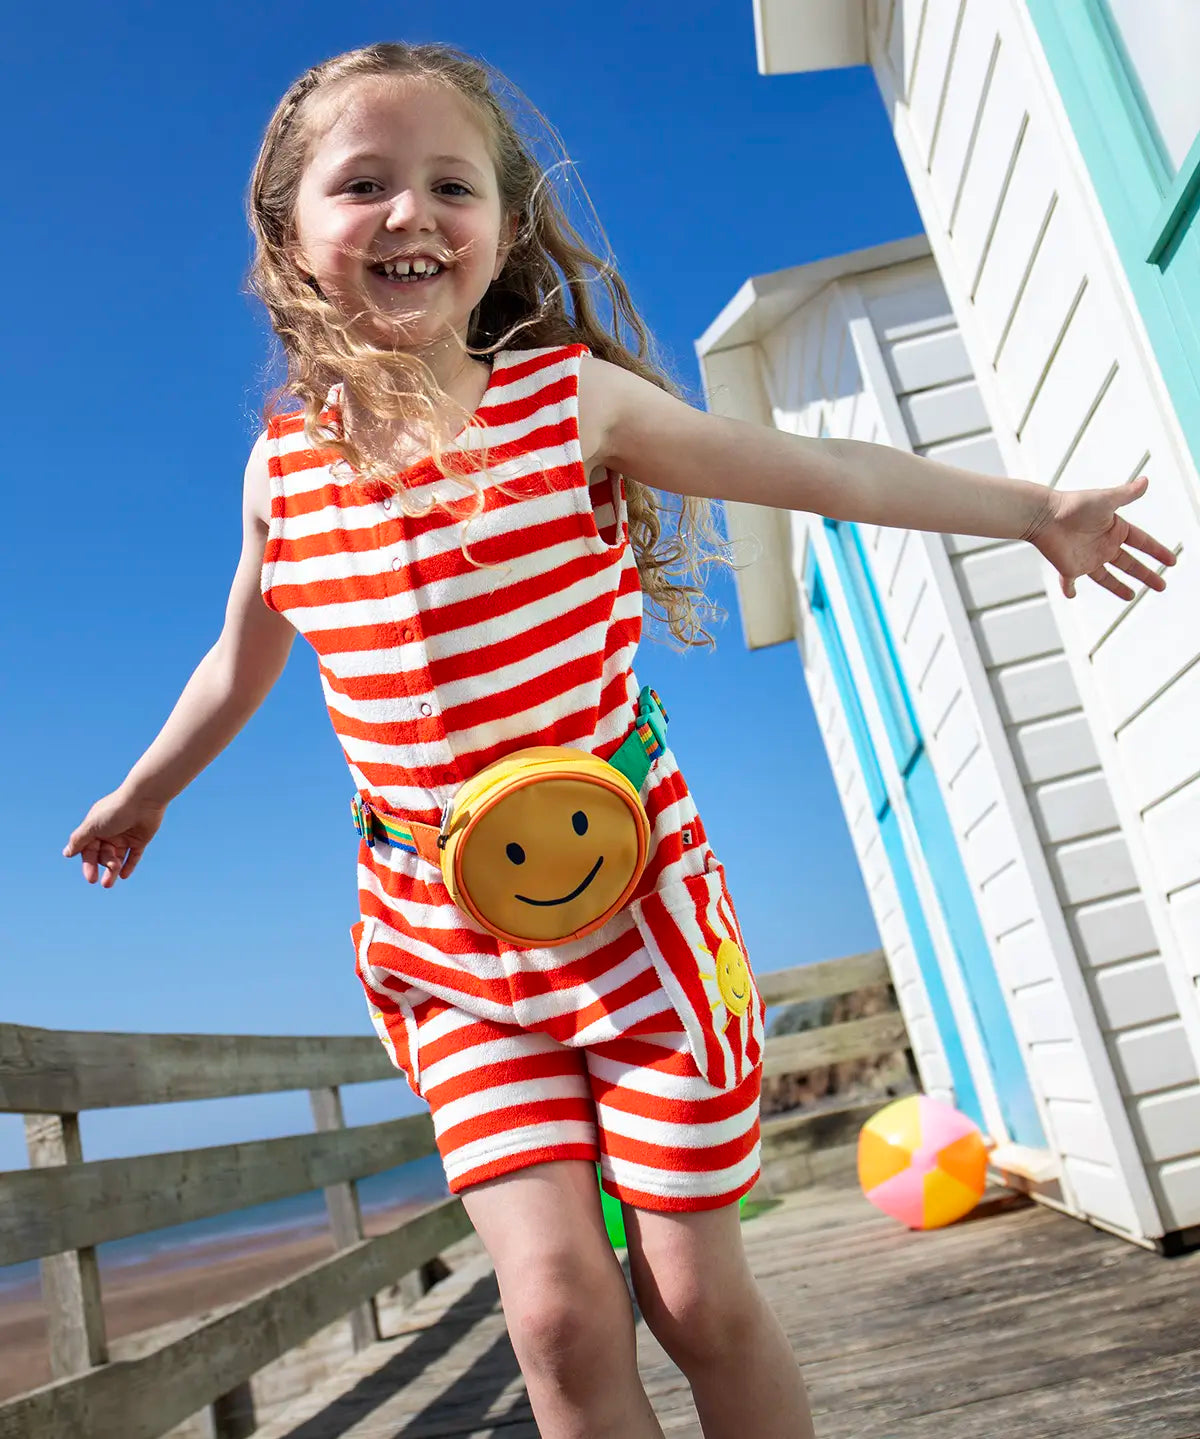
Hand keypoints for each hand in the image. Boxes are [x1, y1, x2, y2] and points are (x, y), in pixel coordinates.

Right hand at [63, 790, 167, 887]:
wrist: (144, 800)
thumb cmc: (115, 810)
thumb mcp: (92, 826)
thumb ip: (79, 840)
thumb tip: (66, 853)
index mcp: (95, 828)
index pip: (89, 850)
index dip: (89, 865)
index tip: (90, 878)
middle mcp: (109, 833)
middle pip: (103, 856)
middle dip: (103, 868)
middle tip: (106, 881)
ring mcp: (125, 837)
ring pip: (117, 858)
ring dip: (113, 871)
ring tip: (110, 883)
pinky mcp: (139, 840)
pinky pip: (133, 856)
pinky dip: (129, 865)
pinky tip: (123, 876)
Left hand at [1027, 476, 1175, 599]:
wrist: (1044, 516)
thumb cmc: (1074, 505)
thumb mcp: (1105, 500)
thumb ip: (1126, 494)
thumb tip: (1146, 481)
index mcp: (1115, 529)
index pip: (1142, 542)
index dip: (1157, 551)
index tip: (1172, 561)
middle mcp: (1103, 545)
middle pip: (1130, 564)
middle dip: (1146, 574)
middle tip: (1161, 586)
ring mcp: (1087, 558)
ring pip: (1107, 577)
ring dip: (1118, 587)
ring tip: (1131, 596)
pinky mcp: (1070, 568)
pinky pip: (1069, 582)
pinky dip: (1068, 588)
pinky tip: (1071, 595)